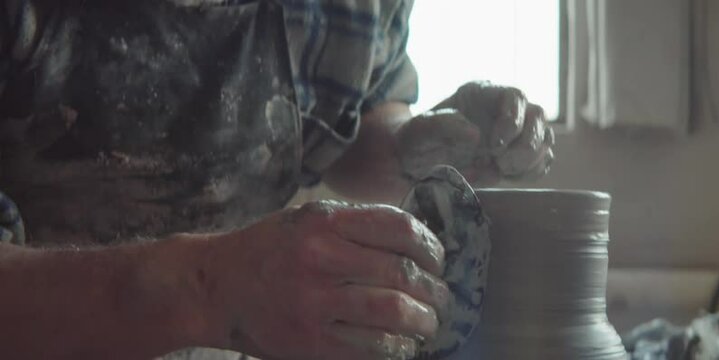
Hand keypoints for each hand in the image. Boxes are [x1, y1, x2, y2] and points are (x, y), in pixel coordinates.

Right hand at [206, 201, 449, 359]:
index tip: (438, 260)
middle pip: (402, 274)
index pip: (399, 229)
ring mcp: (314, 303)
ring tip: (430, 324)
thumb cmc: (268, 249)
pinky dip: (397, 349)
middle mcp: (320, 258)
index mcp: (324, 221)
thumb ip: (356, 225)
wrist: (214, 287)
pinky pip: (371, 349)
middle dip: (434, 290)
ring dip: (423, 322)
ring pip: (393, 313)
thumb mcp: (307, 218)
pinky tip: (403, 346)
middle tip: (442, 299)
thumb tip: (416, 242)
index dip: (430, 247)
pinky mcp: (309, 342)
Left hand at [396, 81, 554, 184]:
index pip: (515, 97)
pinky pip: (541, 161)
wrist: (418, 161)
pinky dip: (530, 172)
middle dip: (526, 144)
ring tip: (501, 169)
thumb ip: (444, 125)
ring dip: (530, 160)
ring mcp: (516, 132)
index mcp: (484, 93)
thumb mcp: (420, 129)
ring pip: (545, 139)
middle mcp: (505, 109)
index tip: (494, 146)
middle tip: (502, 163)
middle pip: (538, 117)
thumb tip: (476, 135)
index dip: (512, 120)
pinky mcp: (518, 156)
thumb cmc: (418, 139)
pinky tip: (506, 175)